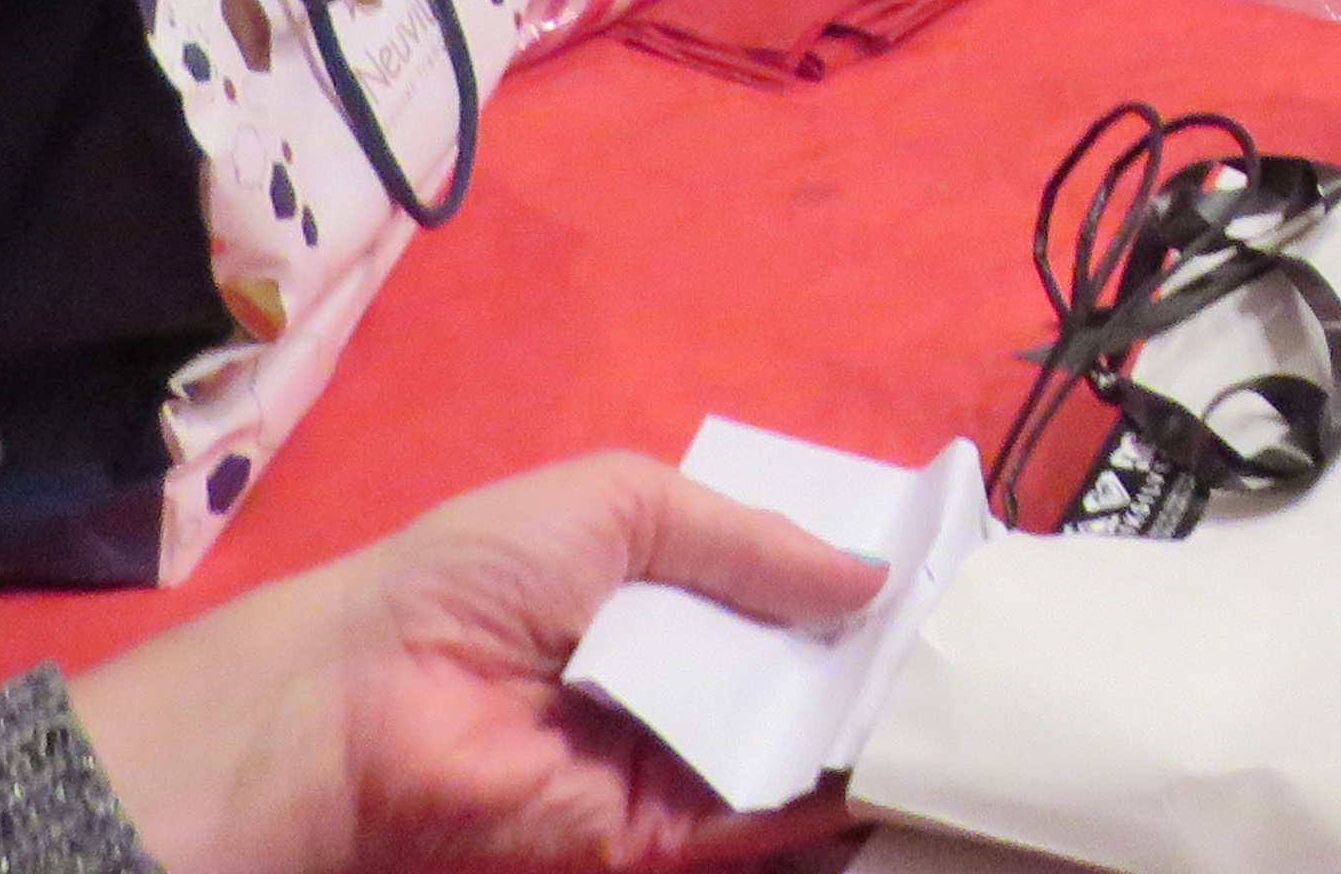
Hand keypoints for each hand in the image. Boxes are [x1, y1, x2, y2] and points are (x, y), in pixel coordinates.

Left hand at [65, 453, 884, 873]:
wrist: (367, 702)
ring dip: (865, 725)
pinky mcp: (658, 836)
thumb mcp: (621, 503)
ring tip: (957, 696)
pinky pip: (755, 818)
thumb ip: (746, 540)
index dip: (856, 574)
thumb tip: (870, 578)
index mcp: (663, 583)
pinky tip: (890, 767)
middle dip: (878, 653)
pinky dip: (822, 803)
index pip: (781, 580)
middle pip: (802, 665)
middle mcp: (678, 670)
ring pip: (793, 744)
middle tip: (974, 638)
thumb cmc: (480, 575)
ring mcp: (673, 756)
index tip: (947, 567)